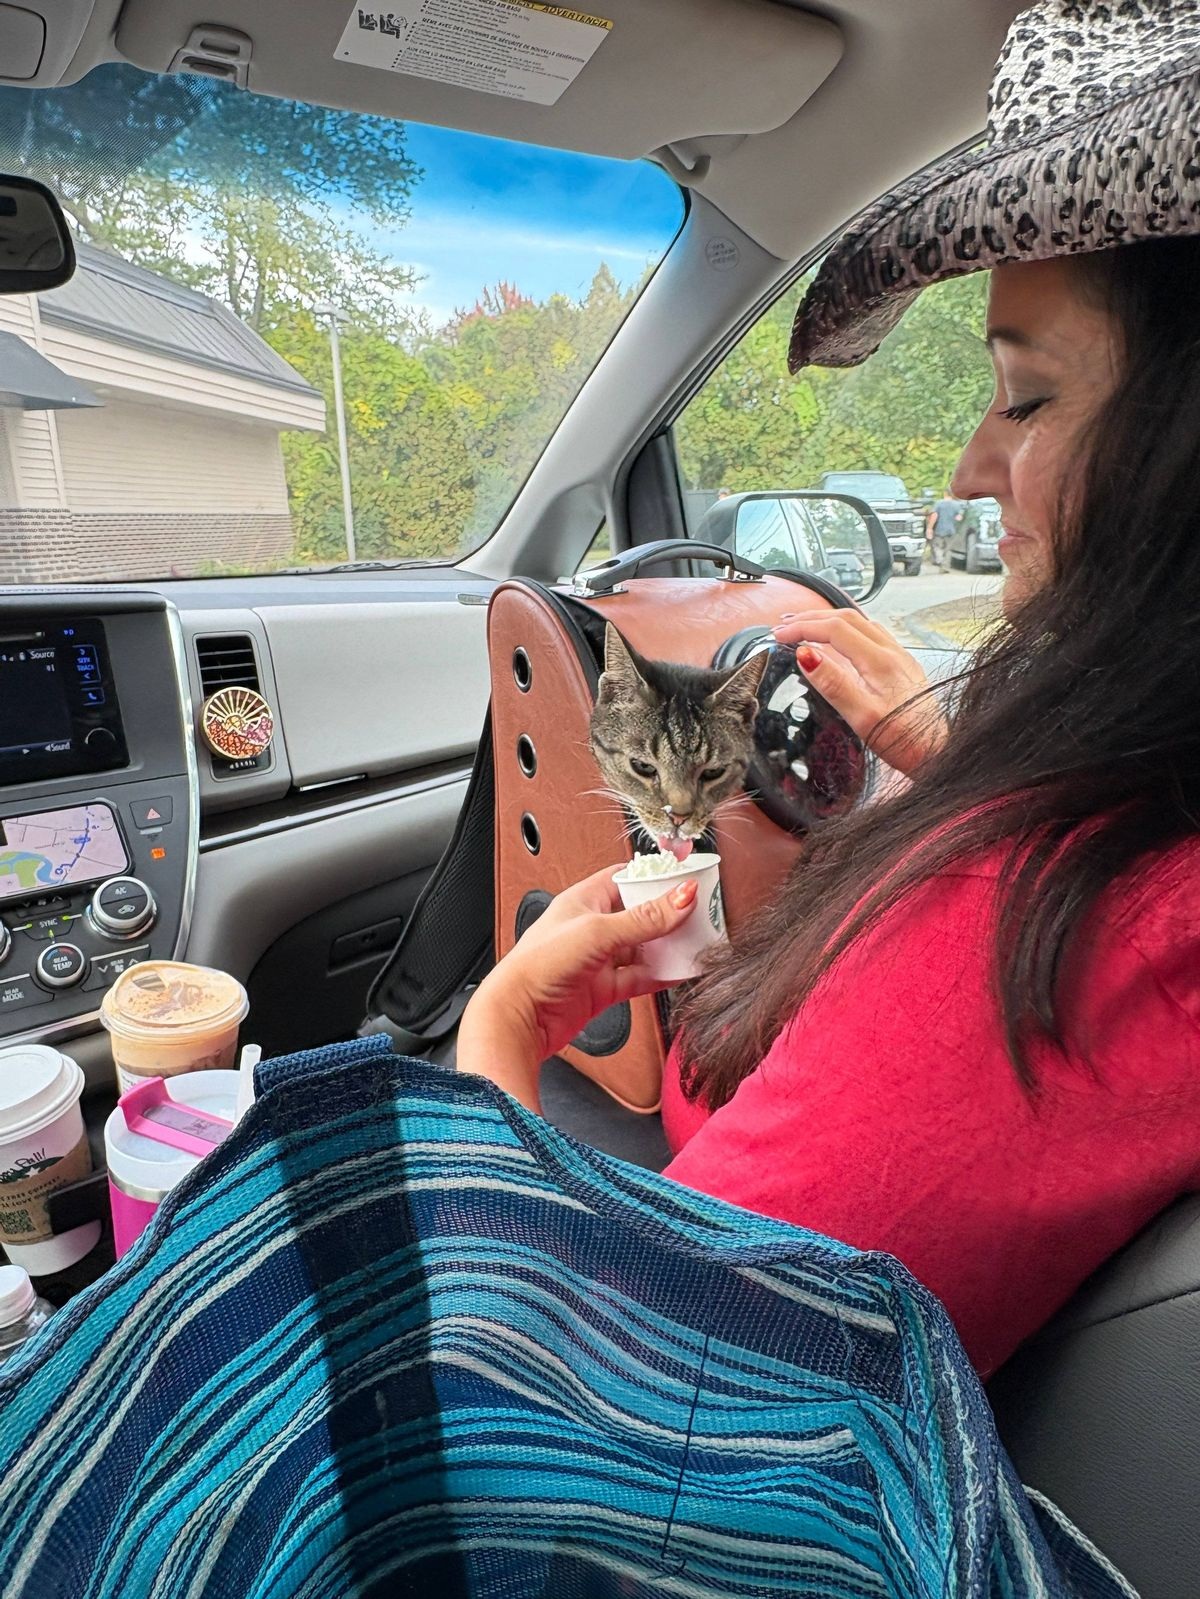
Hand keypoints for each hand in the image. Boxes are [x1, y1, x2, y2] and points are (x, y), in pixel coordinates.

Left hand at [456, 866, 696, 1107]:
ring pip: (643, 947)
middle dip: (669, 914)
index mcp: (583, 900)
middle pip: (640, 913)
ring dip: (668, 946)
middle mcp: (591, 927)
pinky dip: (661, 976)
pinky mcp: (603, 988)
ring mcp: (598, 959)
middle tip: (700, 912)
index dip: (654, 876)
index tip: (685, 877)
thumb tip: (681, 896)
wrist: (518, 1018)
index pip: (626, 877)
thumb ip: (643, 918)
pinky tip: (680, 972)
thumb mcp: (597, 933)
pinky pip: (641, 977)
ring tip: (696, 942)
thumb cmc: (537, 967)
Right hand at [773, 609, 947, 775]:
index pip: (834, 629)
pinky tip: (840, 641)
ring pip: (859, 623)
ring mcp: (899, 657)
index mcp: (880, 661)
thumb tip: (806, 656)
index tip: (780, 635)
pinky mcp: (902, 666)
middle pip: (846, 618)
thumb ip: (834, 684)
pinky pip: (871, 635)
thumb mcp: (863, 718)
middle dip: (811, 618)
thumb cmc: (905, 741)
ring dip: (828, 620)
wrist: (938, 753)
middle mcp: (892, 653)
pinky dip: (846, 630)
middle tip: (784, 626)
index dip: (803, 627)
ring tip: (805, 626)